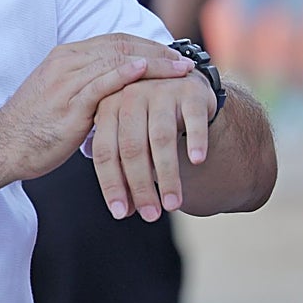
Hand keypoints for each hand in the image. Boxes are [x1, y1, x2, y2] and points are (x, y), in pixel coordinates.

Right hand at [0, 33, 193, 182]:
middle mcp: (67, 62)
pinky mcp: (70, 103)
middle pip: (121, 45)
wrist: (4, 145)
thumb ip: (85, 86)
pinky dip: (124, 73)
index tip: (171, 55)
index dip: (146, 45)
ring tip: (181, 70)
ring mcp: (67, 81)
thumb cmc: (33, 126)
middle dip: (157, 51)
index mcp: (65, 56)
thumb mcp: (60, 96)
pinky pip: (101, 83)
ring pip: (117, 60)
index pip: (114, 40)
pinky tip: (145, 71)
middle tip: (185, 61)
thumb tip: (114, 90)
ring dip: (154, 63)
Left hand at [89, 72, 215, 222]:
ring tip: (173, 205)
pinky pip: (193, 119)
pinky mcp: (190, 91)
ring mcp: (160, 90)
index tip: (120, 214)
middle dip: (140, 186)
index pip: (105, 151)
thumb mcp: (130, 139)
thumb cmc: (149, 121)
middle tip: (151, 216)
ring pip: (161, 138)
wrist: (182, 85)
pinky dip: (195, 139)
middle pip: (132, 147)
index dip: (112, 184)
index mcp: (108, 107)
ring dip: (168, 175)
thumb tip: (123, 210)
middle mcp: (130, 95)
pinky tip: (197, 160)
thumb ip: (123, 169)